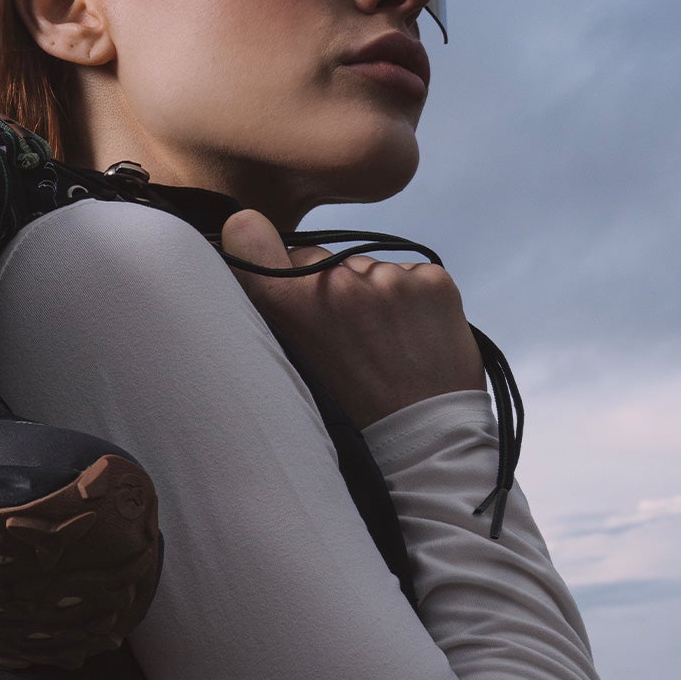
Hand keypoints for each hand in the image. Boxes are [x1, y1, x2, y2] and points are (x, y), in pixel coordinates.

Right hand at [221, 208, 487, 428]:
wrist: (426, 446)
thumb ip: (273, 314)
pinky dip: (411, 300)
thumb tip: (250, 259)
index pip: (248, 233)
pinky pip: (410, 275)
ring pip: (364, 269)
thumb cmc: (354, 418)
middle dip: (322, 287)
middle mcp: (337, 282)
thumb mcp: (291, 368)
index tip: (265, 260)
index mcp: (290, 306)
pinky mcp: (433, 280)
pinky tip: (413, 338)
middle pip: (314, 258)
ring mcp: (390, 279)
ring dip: (371, 296)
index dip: (254, 245)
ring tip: (385, 346)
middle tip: (344, 338)